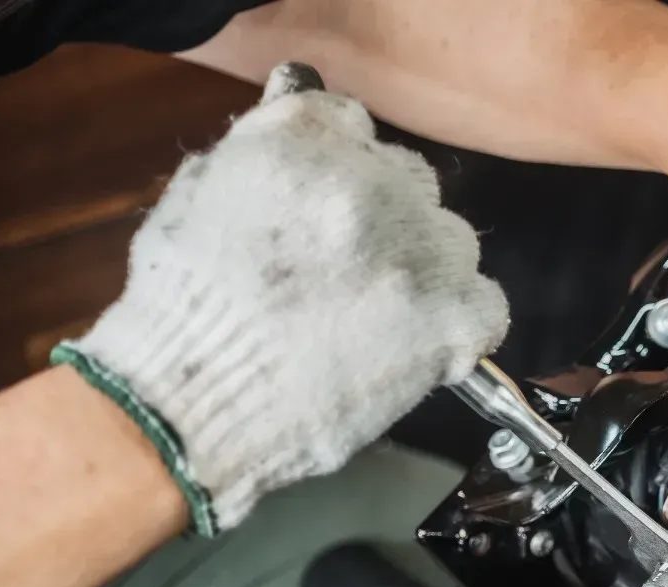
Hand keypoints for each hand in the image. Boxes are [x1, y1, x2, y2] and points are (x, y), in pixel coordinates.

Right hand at [53, 65, 508, 534]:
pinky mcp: (454, 319)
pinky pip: (485, 305)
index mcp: (304, 138)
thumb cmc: (181, 311)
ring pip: (451, 241)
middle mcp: (374, 181)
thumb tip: (293, 97)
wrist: (194, 408)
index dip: (334, 169)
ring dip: (423, 270)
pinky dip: (458, 323)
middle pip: (407, 179)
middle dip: (382, 218)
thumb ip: (254, 148)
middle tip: (341, 272)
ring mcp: (423, 251)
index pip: (348, 122)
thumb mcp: (193, 198)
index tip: (319, 206)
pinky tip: (416, 345)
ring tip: (373, 317)